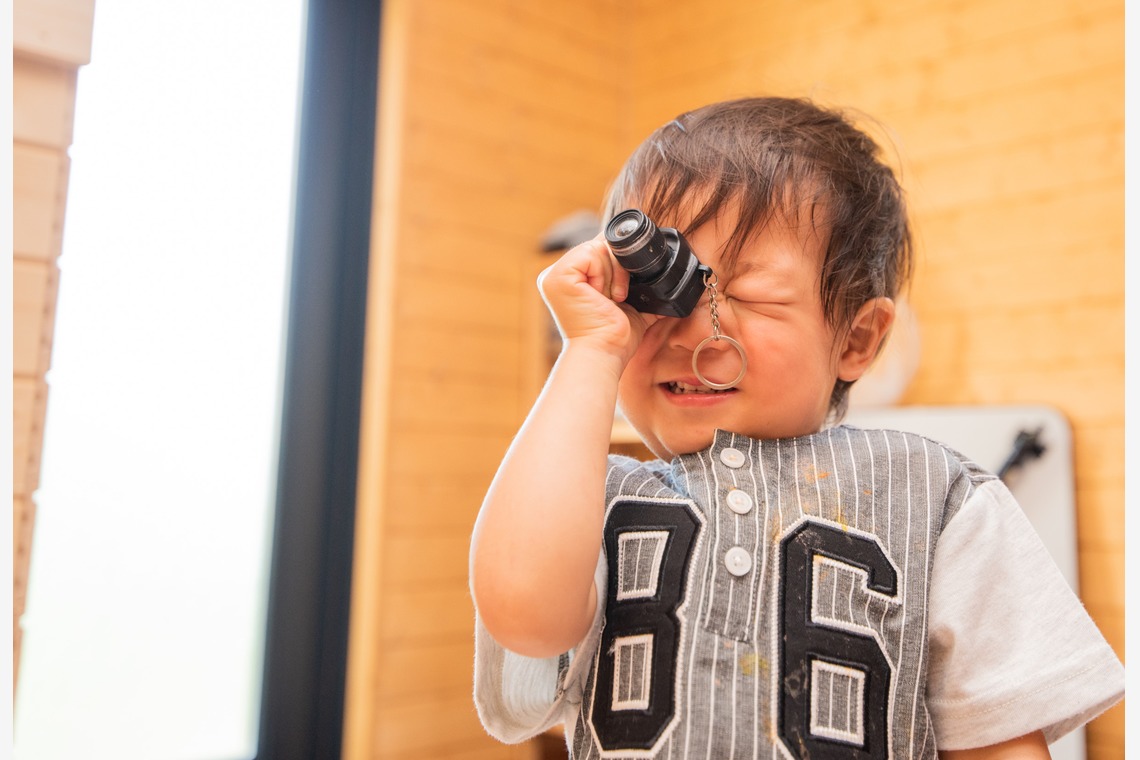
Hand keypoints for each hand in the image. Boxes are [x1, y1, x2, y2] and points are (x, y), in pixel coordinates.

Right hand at [538, 234, 661, 365]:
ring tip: (612, 298)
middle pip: (600, 245)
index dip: (618, 261)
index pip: (598, 251)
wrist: (605, 353)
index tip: (624, 290)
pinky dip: (606, 273)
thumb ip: (634, 283)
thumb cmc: (614, 336)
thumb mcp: (629, 302)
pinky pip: (592, 252)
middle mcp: (558, 274)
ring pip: (599, 247)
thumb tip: (662, 274)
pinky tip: (604, 295)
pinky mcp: (559, 275)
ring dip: (615, 274)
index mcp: (571, 280)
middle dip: (619, 270)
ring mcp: (555, 274)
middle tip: (618, 298)